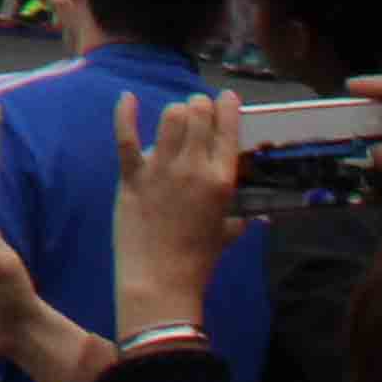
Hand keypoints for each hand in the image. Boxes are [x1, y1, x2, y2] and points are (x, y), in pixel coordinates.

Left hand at [116, 89, 251, 336]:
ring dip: (174, 112)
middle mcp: (194, 168)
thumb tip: (255, 221)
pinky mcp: (132, 176)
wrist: (160, 283)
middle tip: (197, 109)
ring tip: (174, 116)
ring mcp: (161, 170)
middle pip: (198, 115)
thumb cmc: (197, 263)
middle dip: (199, 106)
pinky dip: (125, 114)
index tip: (226, 98)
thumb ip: (238, 222)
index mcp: (222, 181)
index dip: (227, 107)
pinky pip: (126, 137)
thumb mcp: (225, 238)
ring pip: (170, 118)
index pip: (228, 130)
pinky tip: (127, 99)